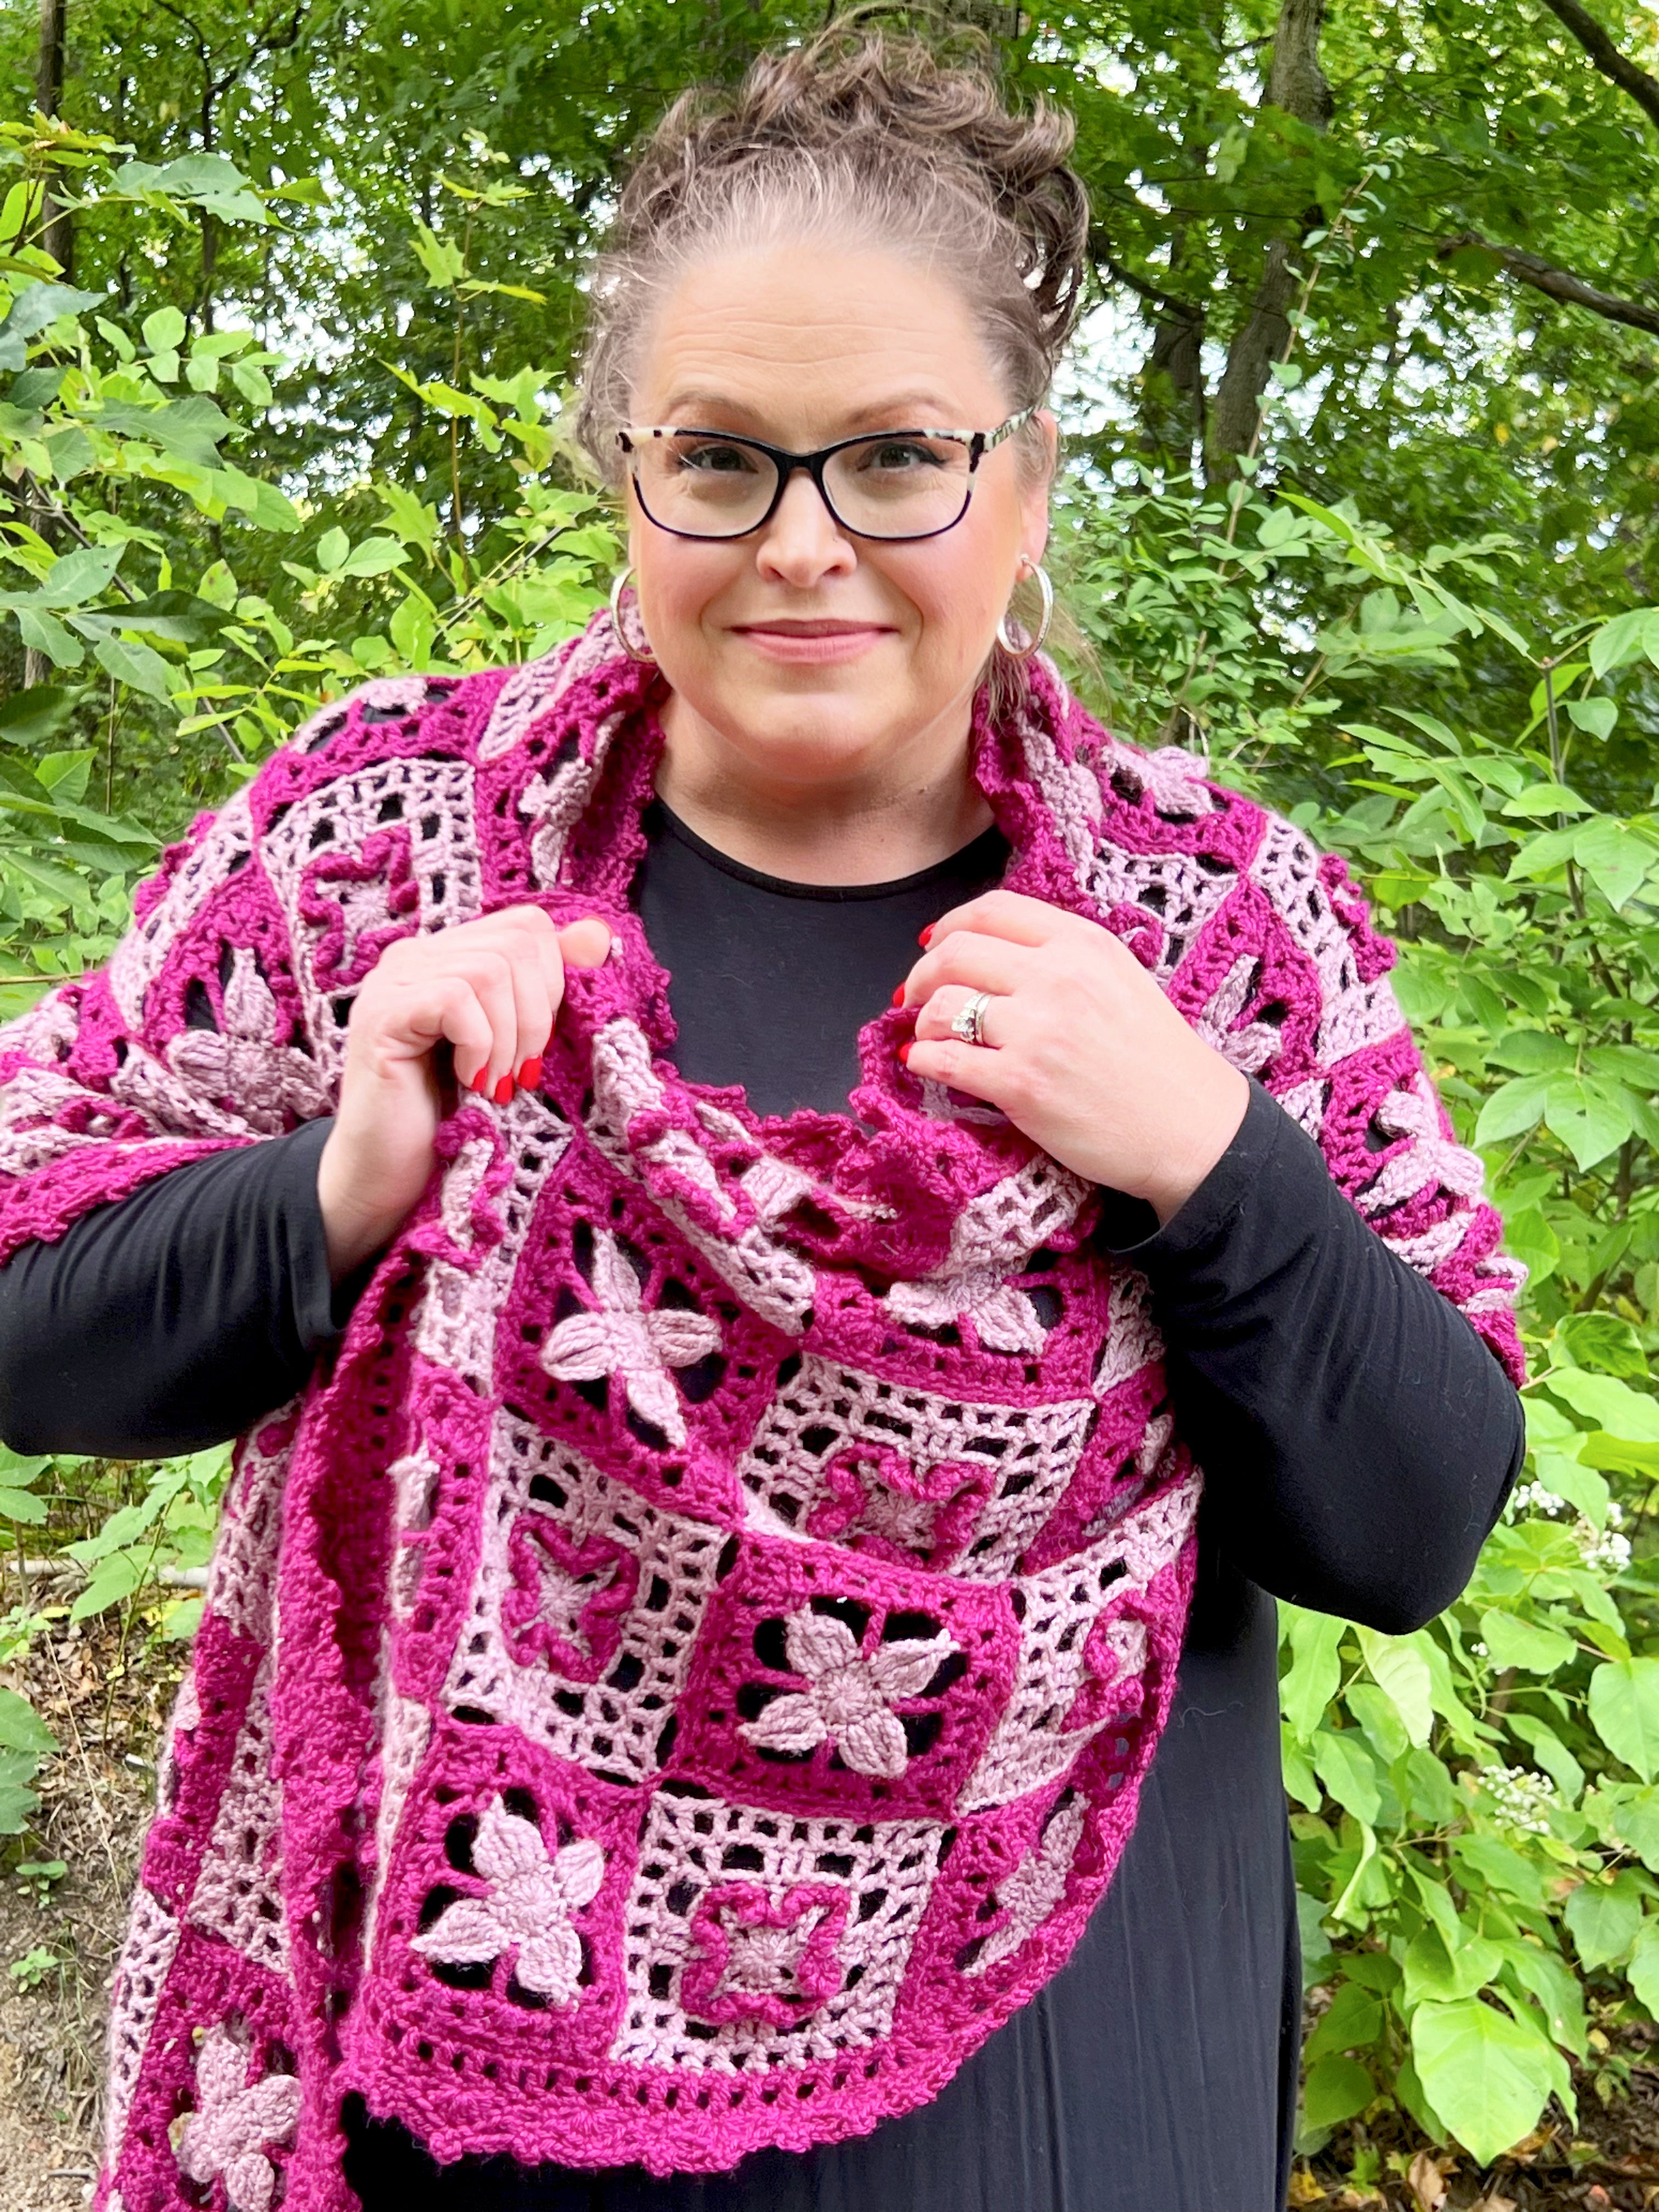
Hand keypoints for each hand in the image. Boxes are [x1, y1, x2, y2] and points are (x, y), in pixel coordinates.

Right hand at [316, 906, 611, 1278]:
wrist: (388, 1178)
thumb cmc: (454, 1116)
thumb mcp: (515, 1046)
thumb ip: (547, 990)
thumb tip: (597, 936)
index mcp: (451, 956)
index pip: (527, 926)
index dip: (553, 980)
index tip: (538, 1042)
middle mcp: (416, 956)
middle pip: (515, 944)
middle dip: (537, 1014)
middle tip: (521, 1071)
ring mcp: (393, 981)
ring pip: (489, 970)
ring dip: (509, 1037)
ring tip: (496, 1082)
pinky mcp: (382, 1014)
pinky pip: (455, 999)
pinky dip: (479, 1047)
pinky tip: (468, 1081)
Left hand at [897, 889, 1248, 1225]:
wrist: (1189, 1126)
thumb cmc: (1155, 1058)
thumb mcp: (1118, 978)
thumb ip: (1060, 956)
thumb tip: (986, 953)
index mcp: (1082, 943)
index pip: (991, 909)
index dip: (948, 925)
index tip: (933, 945)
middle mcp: (1058, 977)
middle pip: (955, 951)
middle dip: (922, 973)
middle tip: (914, 996)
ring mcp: (1038, 1031)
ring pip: (942, 1005)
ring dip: (921, 1020)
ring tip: (927, 1036)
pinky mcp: (1022, 1084)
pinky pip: (945, 1060)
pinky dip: (922, 1059)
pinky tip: (923, 1064)